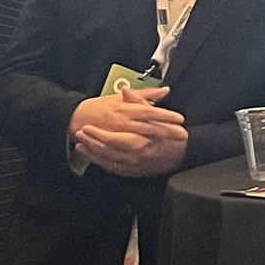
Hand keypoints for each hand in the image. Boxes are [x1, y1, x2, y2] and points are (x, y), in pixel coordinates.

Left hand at [70, 85, 187, 177]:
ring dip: (93, 154)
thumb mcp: (158, 114)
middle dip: (91, 144)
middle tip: (79, 135)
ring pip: (109, 161)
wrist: (185, 154)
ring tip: (81, 146)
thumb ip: (140, 102)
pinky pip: (116, 169)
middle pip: (107, 150)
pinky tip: (95, 158)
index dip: (97, 134)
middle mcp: (136, 154)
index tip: (86, 128)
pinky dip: (103, 164)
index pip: (113, 138)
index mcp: (141, 139)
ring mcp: (135, 165)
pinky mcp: (136, 171)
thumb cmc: (173, 135)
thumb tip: (127, 92)